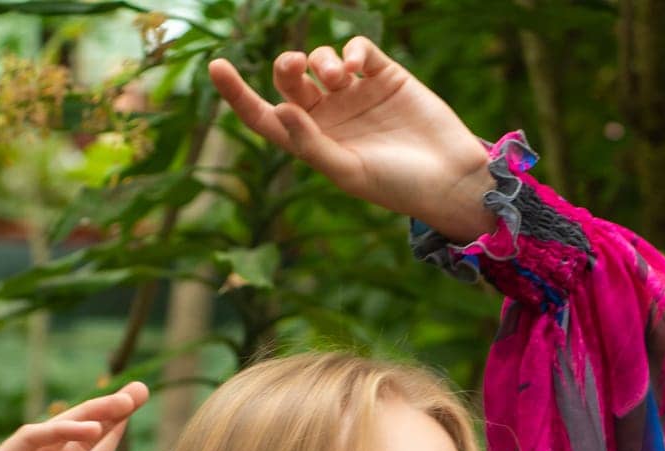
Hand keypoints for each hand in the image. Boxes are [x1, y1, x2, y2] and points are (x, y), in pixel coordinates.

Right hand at [0, 381, 151, 450]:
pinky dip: (58, 429)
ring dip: (89, 415)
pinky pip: (27, 439)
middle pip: (76, 441)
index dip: (114, 434)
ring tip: (124, 402)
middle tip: (138, 390)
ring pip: (55, 434)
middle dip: (105, 413)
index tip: (139, 407)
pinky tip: (91, 428)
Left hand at [207, 39, 493, 241]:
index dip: (237, 95)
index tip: (215, 66)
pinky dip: (350, 51)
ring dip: (321, 60)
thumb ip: (311, 144)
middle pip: (290, 80)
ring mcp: (355, 94)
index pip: (265, 117)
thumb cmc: (396, 187)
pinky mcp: (383, 75)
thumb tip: (277, 109)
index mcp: (312, 144)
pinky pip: (356, 50)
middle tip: (294, 66)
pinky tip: (354, 67)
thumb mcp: (347, 172)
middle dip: (287, 67)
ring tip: (336, 76)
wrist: (448, 177)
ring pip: (321, 62)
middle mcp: (329, 117)